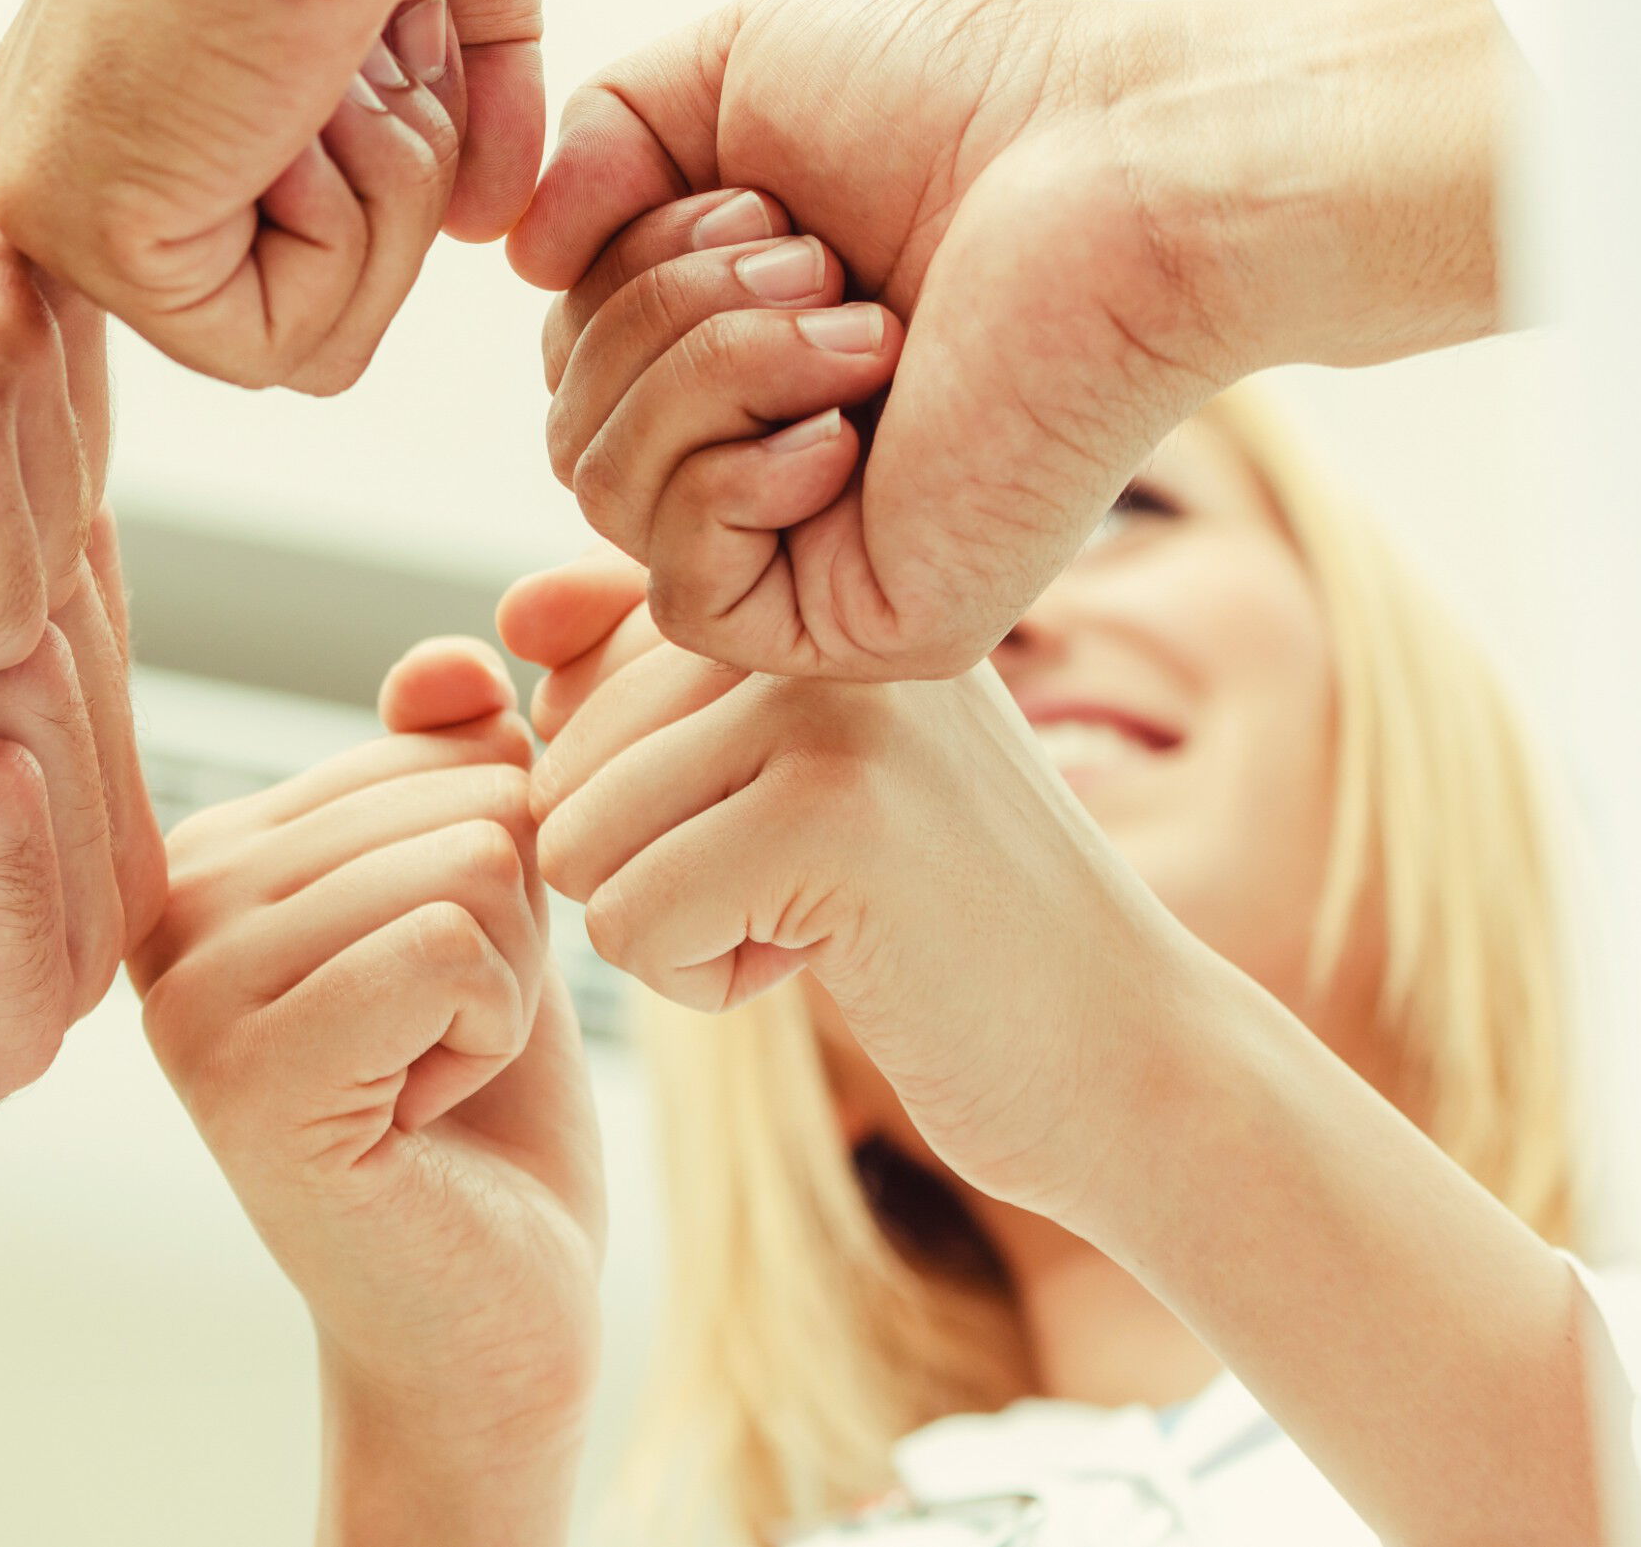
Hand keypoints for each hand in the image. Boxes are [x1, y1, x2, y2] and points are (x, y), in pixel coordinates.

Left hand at [0, 0, 566, 393]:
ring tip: (348, 44)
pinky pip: (283, 346)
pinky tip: (311, 86)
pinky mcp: (89, 232)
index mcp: (155, 87)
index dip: (418, 150)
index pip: (309, 247)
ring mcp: (75, 197)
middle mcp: (93, 148)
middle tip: (376, 30)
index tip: (398, 11)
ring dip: (395, 194)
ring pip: (311, 342)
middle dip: (410, 176)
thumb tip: (484, 222)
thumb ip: (468, 100)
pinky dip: (356, 227)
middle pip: (318, 309)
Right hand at [135, 640, 603, 1538]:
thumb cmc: (488, 1115)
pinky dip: (493, 1030)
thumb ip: (456, 762)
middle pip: (458, 793)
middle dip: (511, 924)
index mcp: (211, 850)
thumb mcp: (484, 899)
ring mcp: (194, 991)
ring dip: (507, 985)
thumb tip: (452, 664)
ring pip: (467, 862)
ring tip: (427, 1077)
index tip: (427, 990)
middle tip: (437, 1048)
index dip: (500, 865)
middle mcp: (171, 906)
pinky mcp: (250, 1078)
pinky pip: (455, 948)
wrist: (488, 1321)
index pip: (436, 739)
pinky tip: (423, 1112)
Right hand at [512, 0, 1511, 677]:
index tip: (756, 194)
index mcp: (750, 341)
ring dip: (709, 365)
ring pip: (606, 492)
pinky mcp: (861, 620)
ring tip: (857, 314)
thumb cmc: (972, 97)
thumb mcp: (729, 69)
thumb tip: (521, 258)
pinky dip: (734, 467)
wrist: (1134, 166)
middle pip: (571, 420)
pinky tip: (855, 408)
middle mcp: (776, 451)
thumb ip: (597, 142)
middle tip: (814, 252)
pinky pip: (682, 581)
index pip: (574, 353)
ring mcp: (815, 545)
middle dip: (660, 307)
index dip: (619, 265)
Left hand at [519, 557, 1194, 1223]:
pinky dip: (703, 981)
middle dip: (652, 863)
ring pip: (574, 841)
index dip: (640, 787)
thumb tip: (509, 621)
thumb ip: (651, 678)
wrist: (1131, 1057)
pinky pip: (627, 920)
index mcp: (805, 583)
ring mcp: (826, 703)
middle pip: (558, 762)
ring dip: (674, 924)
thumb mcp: (793, 765)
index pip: (576, 657)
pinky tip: (829, 963)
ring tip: (821, 915)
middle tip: (815, 884)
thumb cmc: (939, 918)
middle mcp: (813, 613)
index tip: (778, 815)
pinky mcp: (829, 816)